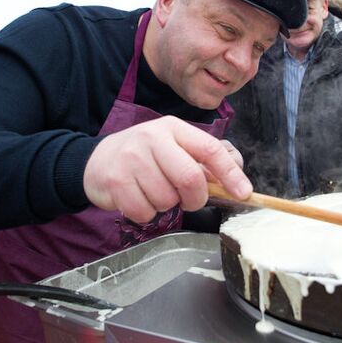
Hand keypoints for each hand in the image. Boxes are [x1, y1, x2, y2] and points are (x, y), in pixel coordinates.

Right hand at [83, 116, 251, 222]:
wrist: (98, 160)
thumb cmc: (146, 156)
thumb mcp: (175, 147)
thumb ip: (205, 161)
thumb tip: (236, 181)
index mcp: (174, 128)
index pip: (209, 149)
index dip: (230, 173)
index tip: (243, 193)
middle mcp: (153, 138)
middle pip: (190, 178)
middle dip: (196, 198)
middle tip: (189, 200)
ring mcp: (132, 158)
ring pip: (167, 199)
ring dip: (166, 206)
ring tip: (155, 193)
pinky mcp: (116, 180)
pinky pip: (145, 211)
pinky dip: (147, 214)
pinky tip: (139, 199)